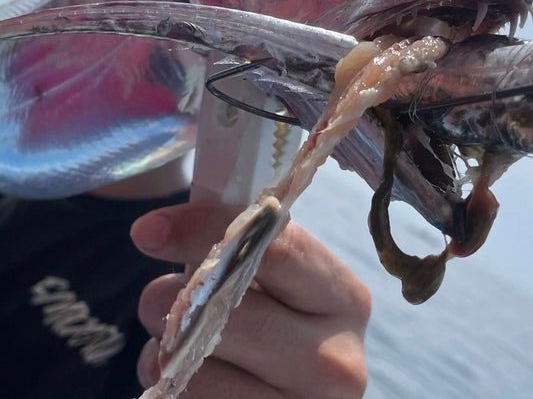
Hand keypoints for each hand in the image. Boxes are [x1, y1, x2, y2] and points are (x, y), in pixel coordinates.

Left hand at [130, 202, 370, 397]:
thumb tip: (154, 229)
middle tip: (161, 298)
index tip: (149, 230)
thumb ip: (237, 243)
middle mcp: (337, 360)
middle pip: (228, 315)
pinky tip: (188, 379)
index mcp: (344, 297)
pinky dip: (172, 389)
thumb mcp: (274, 275)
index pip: (272, 249)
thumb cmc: (277, 314)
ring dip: (165, 353)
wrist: (302, 378)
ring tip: (177, 344)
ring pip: (199, 374)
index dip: (202, 232)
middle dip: (175, 300)